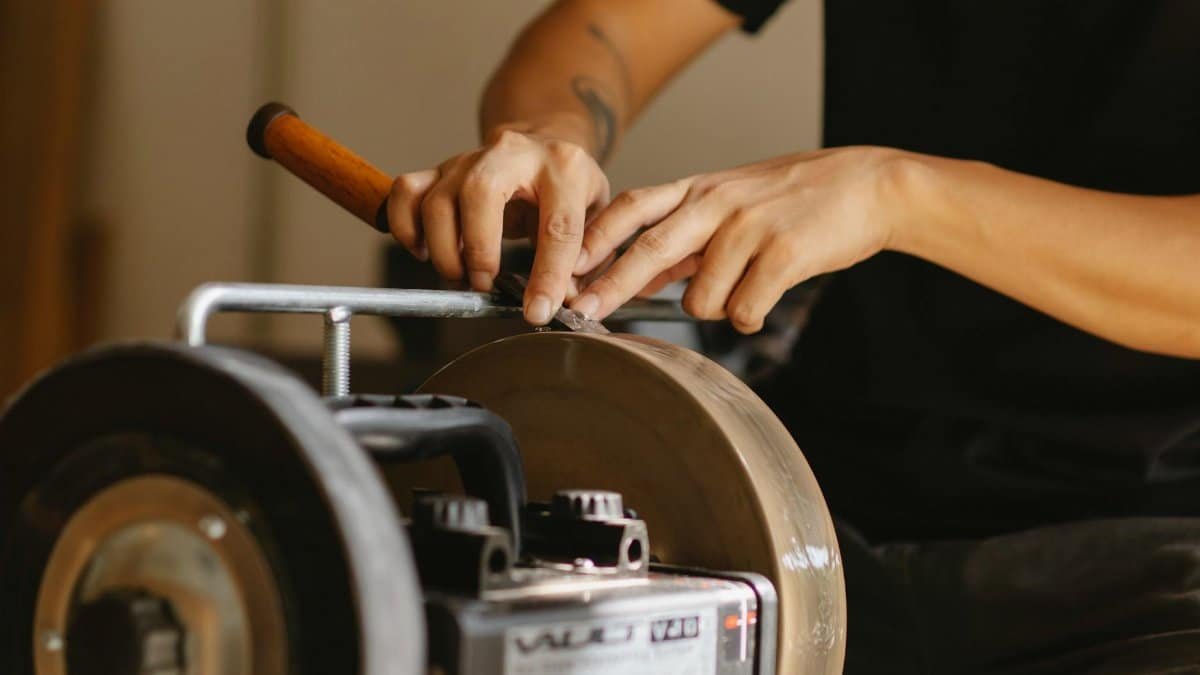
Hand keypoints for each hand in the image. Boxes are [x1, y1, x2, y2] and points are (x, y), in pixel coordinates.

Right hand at [387, 122, 609, 323]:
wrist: (544, 145)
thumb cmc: (570, 188)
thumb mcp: (595, 217)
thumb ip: (588, 258)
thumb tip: (568, 301)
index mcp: (564, 167)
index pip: (558, 225)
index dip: (548, 274)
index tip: (538, 310)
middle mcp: (513, 154)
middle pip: (480, 194)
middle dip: (478, 250)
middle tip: (484, 284)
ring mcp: (470, 158)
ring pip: (437, 199)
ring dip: (444, 250)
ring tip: (462, 277)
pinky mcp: (440, 168)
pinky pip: (406, 192)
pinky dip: (407, 228)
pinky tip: (425, 252)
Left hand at [570, 147, 914, 332]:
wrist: (868, 186)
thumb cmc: (794, 200)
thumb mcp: (731, 203)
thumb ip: (684, 238)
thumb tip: (635, 276)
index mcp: (699, 190)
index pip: (633, 208)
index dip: (596, 238)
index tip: (565, 267)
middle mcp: (717, 203)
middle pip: (650, 247)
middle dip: (611, 284)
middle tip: (582, 311)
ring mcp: (750, 227)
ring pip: (701, 297)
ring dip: (717, 307)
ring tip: (746, 286)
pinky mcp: (783, 252)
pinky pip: (744, 310)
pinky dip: (750, 316)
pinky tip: (766, 300)